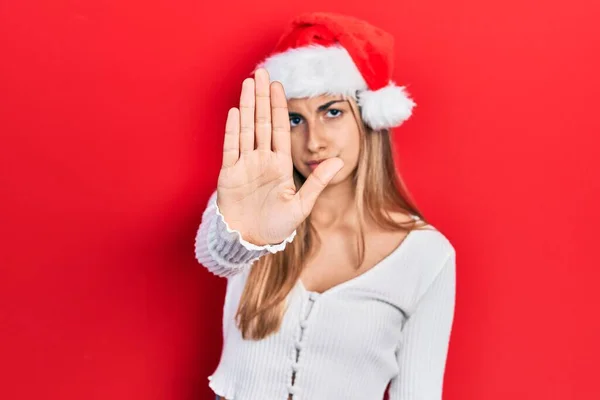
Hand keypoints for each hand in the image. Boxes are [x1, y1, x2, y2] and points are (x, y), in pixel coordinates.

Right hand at [216, 68, 343, 245]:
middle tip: (262, 73)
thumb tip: (340, 161)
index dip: (279, 108)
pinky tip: (235, 112)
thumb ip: (318, 182)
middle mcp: (261, 160)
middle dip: (262, 98)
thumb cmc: (276, 227)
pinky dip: (232, 130)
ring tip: (248, 84)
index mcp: (279, 165)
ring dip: (247, 106)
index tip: (280, 87)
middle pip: (261, 122)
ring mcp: (244, 165)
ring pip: (246, 129)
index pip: (279, 130)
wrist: (250, 242)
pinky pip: (230, 148)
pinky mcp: (229, 174)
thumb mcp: (301, 206)